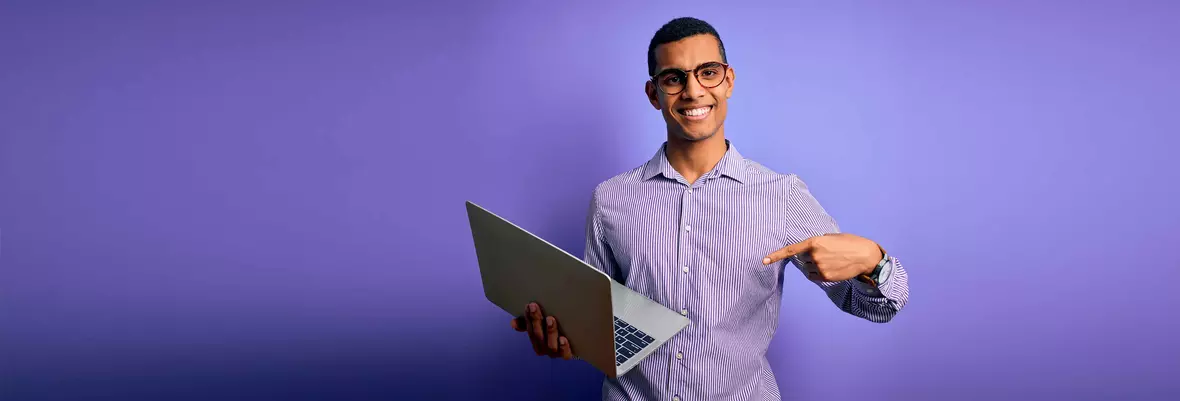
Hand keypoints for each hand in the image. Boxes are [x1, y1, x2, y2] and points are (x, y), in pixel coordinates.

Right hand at [511, 302, 572, 359]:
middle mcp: (544, 349)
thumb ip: (527, 324)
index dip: (528, 318)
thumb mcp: (540, 325)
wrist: (575, 342)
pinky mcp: (567, 354)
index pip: (529, 329)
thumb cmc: (553, 331)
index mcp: (535, 341)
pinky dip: (563, 348)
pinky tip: (563, 339)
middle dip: (536, 320)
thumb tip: (512, 323)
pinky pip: (565, 354)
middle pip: (538, 336)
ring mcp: (556, 353)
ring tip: (551, 319)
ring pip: (550, 345)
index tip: (529, 305)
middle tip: (535, 307)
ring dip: (550, 332)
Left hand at [762, 233, 882, 281]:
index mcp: (814, 242)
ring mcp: (819, 267)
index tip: (764, 260)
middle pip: (803, 259)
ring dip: (815, 266)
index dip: (776, 255)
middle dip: (811, 257)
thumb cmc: (850, 243)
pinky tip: (832, 268)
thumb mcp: (832, 237)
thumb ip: (818, 242)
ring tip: (832, 261)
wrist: (865, 256)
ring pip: (808, 269)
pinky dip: (819, 274)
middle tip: (828, 254)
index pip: (790, 250)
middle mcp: (814, 255)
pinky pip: (814, 276)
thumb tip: (810, 250)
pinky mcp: (825, 276)